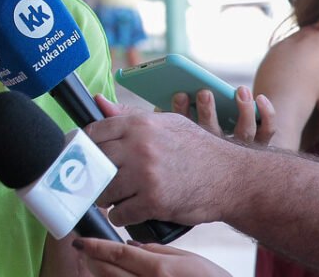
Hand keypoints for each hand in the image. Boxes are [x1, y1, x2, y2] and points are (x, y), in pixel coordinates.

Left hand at [74, 238, 230, 276]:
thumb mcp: (190, 259)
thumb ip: (158, 250)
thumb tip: (132, 244)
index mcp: (160, 270)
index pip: (119, 253)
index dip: (96, 246)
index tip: (80, 241)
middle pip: (107, 272)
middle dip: (92, 260)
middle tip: (86, 251)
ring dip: (100, 274)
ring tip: (97, 264)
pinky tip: (114, 276)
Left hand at [85, 95, 235, 226]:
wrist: (233, 177)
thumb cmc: (198, 149)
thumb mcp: (167, 123)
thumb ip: (129, 116)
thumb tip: (98, 103)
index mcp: (139, 125)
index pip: (94, 133)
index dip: (85, 147)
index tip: (85, 156)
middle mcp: (139, 147)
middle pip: (95, 162)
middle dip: (93, 173)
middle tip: (96, 180)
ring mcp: (145, 175)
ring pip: (103, 190)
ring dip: (104, 197)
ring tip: (112, 197)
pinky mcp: (153, 202)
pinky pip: (119, 213)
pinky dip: (119, 216)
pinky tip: (125, 212)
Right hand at [171, 86, 275, 144]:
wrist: (244, 153)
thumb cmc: (210, 125)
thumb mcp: (194, 120)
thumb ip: (183, 110)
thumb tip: (175, 93)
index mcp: (199, 144)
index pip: (187, 131)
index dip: (181, 112)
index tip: (180, 94)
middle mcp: (221, 150)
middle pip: (214, 133)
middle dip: (207, 112)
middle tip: (204, 93)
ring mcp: (244, 148)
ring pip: (245, 132)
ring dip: (243, 110)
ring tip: (241, 89)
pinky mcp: (262, 142)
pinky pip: (267, 129)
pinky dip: (266, 113)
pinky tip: (260, 98)